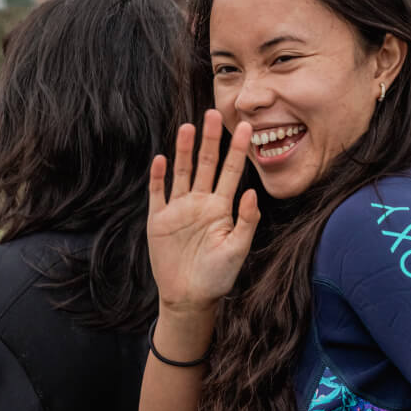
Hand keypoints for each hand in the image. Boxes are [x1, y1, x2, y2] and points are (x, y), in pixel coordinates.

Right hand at [147, 110, 259, 313]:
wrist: (189, 298)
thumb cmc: (218, 276)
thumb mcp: (237, 249)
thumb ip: (246, 220)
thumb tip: (253, 191)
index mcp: (222, 207)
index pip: (232, 172)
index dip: (238, 150)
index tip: (246, 127)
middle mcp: (201, 202)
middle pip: (206, 164)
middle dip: (210, 139)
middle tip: (214, 113)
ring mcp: (179, 209)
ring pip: (182, 172)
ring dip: (184, 150)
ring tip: (188, 126)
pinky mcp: (159, 220)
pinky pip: (158, 193)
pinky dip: (158, 176)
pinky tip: (161, 158)